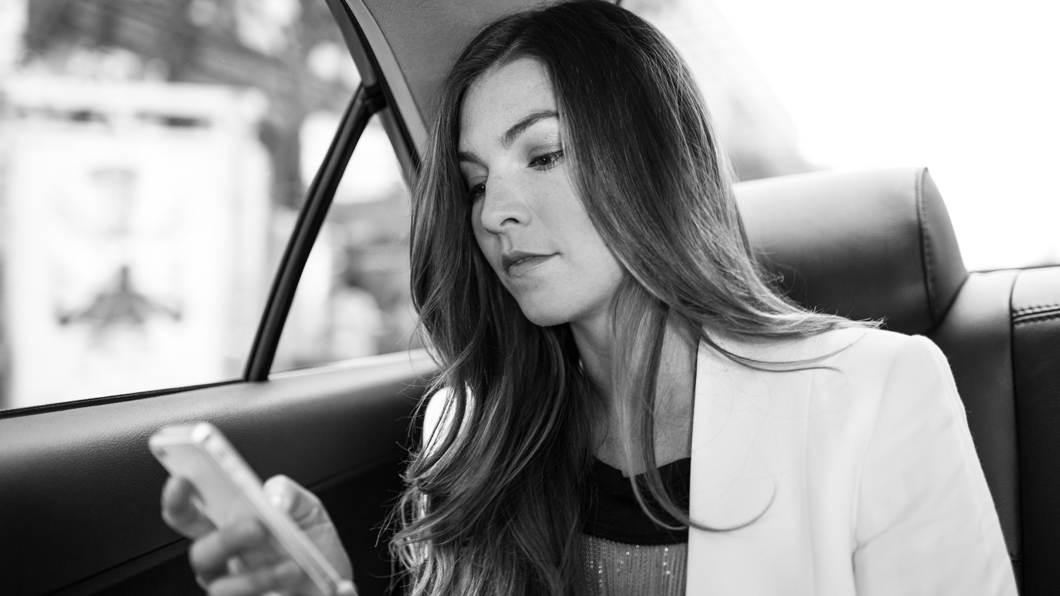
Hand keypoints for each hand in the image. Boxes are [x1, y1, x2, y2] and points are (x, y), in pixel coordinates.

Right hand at [161, 474, 356, 594]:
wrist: (335, 581)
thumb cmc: (312, 544)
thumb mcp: (308, 510)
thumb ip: (290, 494)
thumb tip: (271, 496)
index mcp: (228, 527)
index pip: (189, 515)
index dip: (178, 499)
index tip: (182, 481)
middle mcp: (225, 559)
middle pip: (200, 553)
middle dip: (225, 539)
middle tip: (257, 526)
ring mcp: (234, 586)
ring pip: (218, 586)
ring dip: (255, 574)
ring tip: (291, 561)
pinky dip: (268, 585)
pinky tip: (292, 573)